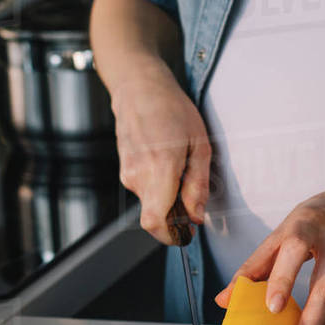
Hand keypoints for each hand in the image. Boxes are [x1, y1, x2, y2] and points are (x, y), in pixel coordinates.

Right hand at [109, 61, 210, 243]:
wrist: (139, 89)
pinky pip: (144, 190)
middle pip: (155, 217)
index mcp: (160, 169)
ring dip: (167, 198)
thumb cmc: (172, 110)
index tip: (186, 232)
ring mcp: (127, 174)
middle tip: (192, 198)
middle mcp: (138, 176)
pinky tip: (167, 163)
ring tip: (180, 169)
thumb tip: (197, 216)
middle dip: (175, 216)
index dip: (171, 236)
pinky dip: (158, 186)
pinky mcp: (124, 171)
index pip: (155, 223)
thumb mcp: (199, 145)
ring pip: (150, 203)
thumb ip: (198, 185)